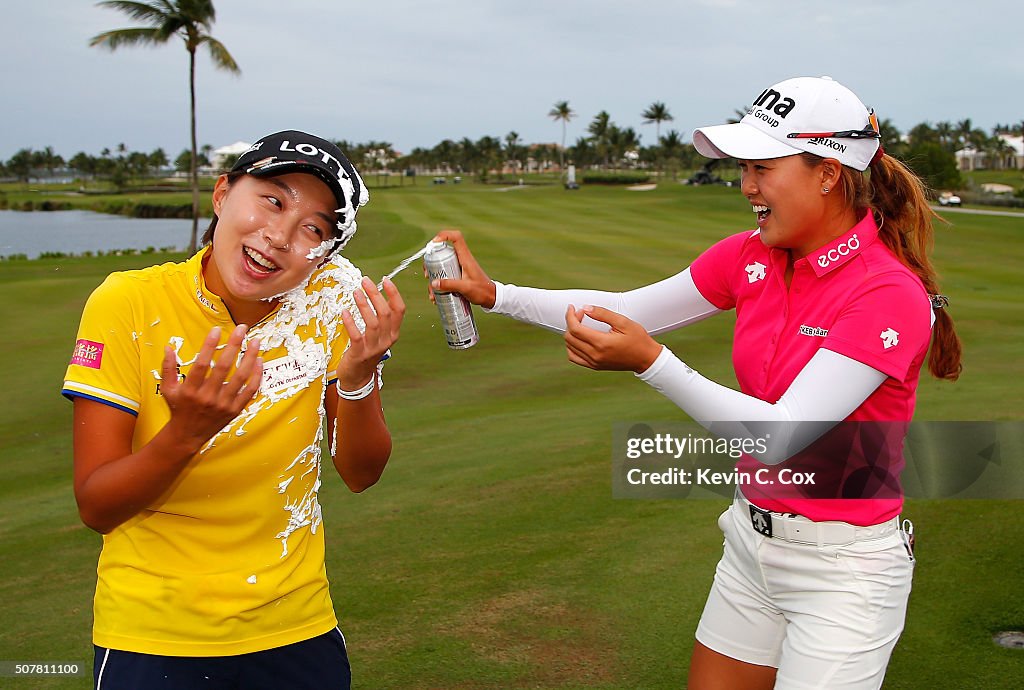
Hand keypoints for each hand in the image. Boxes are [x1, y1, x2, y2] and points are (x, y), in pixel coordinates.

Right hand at [160, 324, 262, 449]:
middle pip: (223, 367)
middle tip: (242, 328)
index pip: (201, 364)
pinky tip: (260, 361)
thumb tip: (168, 346)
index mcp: (190, 390)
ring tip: (256, 341)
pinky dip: (257, 376)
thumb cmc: (178, 409)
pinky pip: (250, 391)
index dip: (209, 346)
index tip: (217, 329)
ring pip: (240, 378)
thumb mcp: (168, 389)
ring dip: (250, 358)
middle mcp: (207, 397)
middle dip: (234, 345)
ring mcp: (223, 404)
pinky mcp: (235, 410)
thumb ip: (168, 368)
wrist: (187, 435)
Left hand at [337, 276, 404, 389]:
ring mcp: (374, 347)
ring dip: (364, 305)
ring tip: (356, 292)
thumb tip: (375, 293)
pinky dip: (350, 323)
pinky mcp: (360, 353)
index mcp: (393, 333)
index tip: (385, 280)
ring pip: (373, 323)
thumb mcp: (379, 335)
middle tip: (366, 281)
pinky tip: (344, 312)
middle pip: (385, 313)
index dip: (394, 294)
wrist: (358, 377)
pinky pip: (357, 336)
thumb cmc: (367, 351)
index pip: (399, 310)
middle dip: (376, 295)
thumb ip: (380, 318)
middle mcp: (386, 340)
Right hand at [428, 229, 496, 308]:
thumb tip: (434, 283)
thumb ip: (450, 285)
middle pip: (442, 253)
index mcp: (465, 257)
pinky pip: (444, 276)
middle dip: (431, 262)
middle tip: (427, 274)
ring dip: (433, 277)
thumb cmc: (482, 291)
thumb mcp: (465, 288)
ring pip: (441, 266)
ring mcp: (458, 268)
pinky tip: (436, 296)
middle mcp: (461, 260)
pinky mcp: (457, 276)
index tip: (434, 243)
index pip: (456, 237)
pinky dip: (439, 285)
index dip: (444, 235)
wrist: (490, 298)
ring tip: (432, 292)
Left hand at [564, 305, 662, 373]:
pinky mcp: (595, 366)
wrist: (646, 359)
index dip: (570, 316)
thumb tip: (586, 308)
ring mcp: (594, 362)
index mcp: (601, 343)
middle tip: (581, 314)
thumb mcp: (623, 322)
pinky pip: (574, 358)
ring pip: (570, 347)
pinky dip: (572, 347)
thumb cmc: (638, 339)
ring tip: (580, 324)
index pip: (575, 329)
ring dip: (571, 333)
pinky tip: (579, 338)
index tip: (573, 307)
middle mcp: (595, 355)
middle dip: (571, 322)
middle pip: (570, 337)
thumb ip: (603, 314)